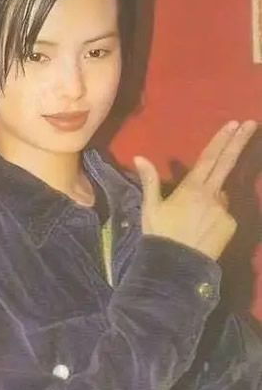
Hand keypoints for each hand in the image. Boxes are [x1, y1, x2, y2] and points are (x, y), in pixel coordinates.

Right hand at [134, 119, 255, 260]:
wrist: (177, 265)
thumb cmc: (160, 234)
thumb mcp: (150, 207)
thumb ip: (149, 180)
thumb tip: (139, 157)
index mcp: (192, 188)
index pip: (209, 158)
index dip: (222, 139)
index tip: (234, 123)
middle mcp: (212, 194)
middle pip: (227, 163)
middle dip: (240, 142)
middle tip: (251, 124)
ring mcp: (224, 209)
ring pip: (220, 196)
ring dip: (212, 198)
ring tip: (192, 219)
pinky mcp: (231, 224)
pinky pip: (223, 214)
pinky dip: (215, 216)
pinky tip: (201, 229)